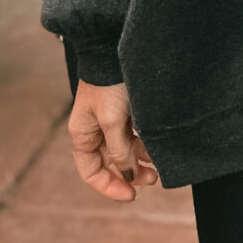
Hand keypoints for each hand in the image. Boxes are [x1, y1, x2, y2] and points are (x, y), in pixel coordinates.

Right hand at [68, 80, 157, 201]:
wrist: (115, 48)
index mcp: (82, 135)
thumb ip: (119, 151)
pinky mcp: (124, 111)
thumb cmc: (109, 84)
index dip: (109, 186)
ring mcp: (109, 121)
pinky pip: (134, 136)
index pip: (91, 172)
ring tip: (159, 166)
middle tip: (153, 179)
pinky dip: (144, 144)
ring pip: (125, 151)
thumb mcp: (112, 121)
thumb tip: (128, 175)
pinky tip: (157, 147)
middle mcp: (94, 131)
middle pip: (110, 164)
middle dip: (130, 174)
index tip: (132, 194)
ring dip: (140, 160)